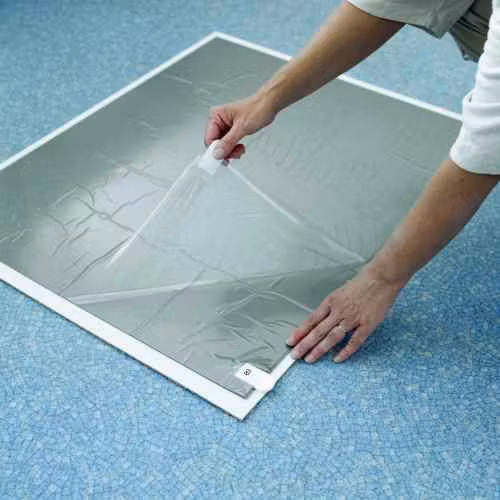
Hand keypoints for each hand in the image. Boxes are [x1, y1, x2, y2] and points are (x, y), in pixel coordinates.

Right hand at [204, 93, 275, 159]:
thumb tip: (218, 153)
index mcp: (216, 116)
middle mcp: (218, 121)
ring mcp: (225, 126)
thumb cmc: (257, 108)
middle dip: (225, 151)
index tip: (221, 159)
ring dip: (231, 151)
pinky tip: (240, 147)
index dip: (215, 150)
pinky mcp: (231, 131)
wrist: (268, 105)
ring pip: (222, 146)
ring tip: (240, 150)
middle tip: (234, 154)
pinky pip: (228, 144)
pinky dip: (234, 148)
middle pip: (215, 143)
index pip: (209, 138)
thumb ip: (228, 142)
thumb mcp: (242, 127)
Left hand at [287, 266, 402, 362]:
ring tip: (310, 359)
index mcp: (331, 302)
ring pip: (332, 337)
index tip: (291, 341)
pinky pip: (354, 341)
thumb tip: (319, 320)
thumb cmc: (361, 283)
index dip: (300, 332)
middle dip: (305, 344)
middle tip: (295, 355)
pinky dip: (345, 351)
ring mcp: (353, 318)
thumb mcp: (340, 292)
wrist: (381, 277)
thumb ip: (331, 307)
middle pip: (318, 331)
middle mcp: (339, 311)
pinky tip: (337, 359)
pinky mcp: (367, 324)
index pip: (311, 320)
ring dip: (319, 349)